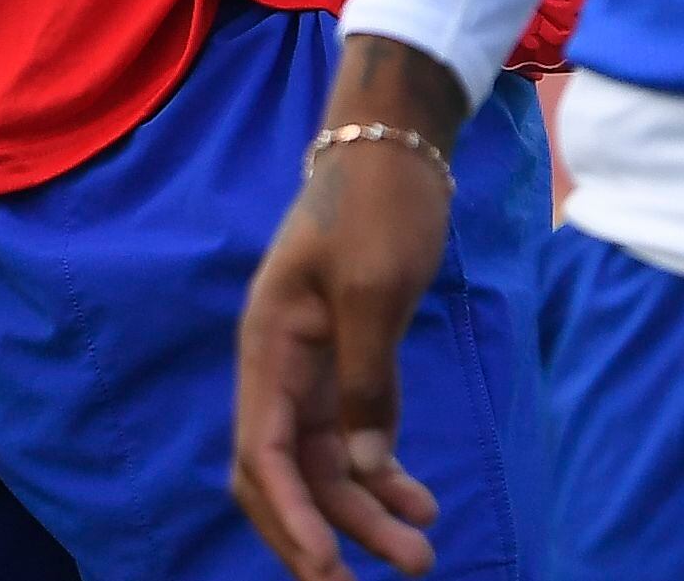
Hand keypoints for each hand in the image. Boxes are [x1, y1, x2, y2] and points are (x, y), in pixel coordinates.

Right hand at [233, 35, 468, 580]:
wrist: (395, 144)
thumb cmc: (379, 204)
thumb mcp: (372, 286)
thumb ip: (365, 381)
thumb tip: (362, 471)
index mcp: (267, 347)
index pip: (262, 454)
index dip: (289, 518)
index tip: (326, 569)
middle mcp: (278, 367)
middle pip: (288, 475)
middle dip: (331, 531)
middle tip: (393, 575)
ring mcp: (311, 369)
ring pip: (325, 466)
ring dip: (365, 513)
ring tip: (421, 552)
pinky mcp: (346, 363)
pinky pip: (353, 440)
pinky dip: (382, 475)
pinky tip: (420, 503)